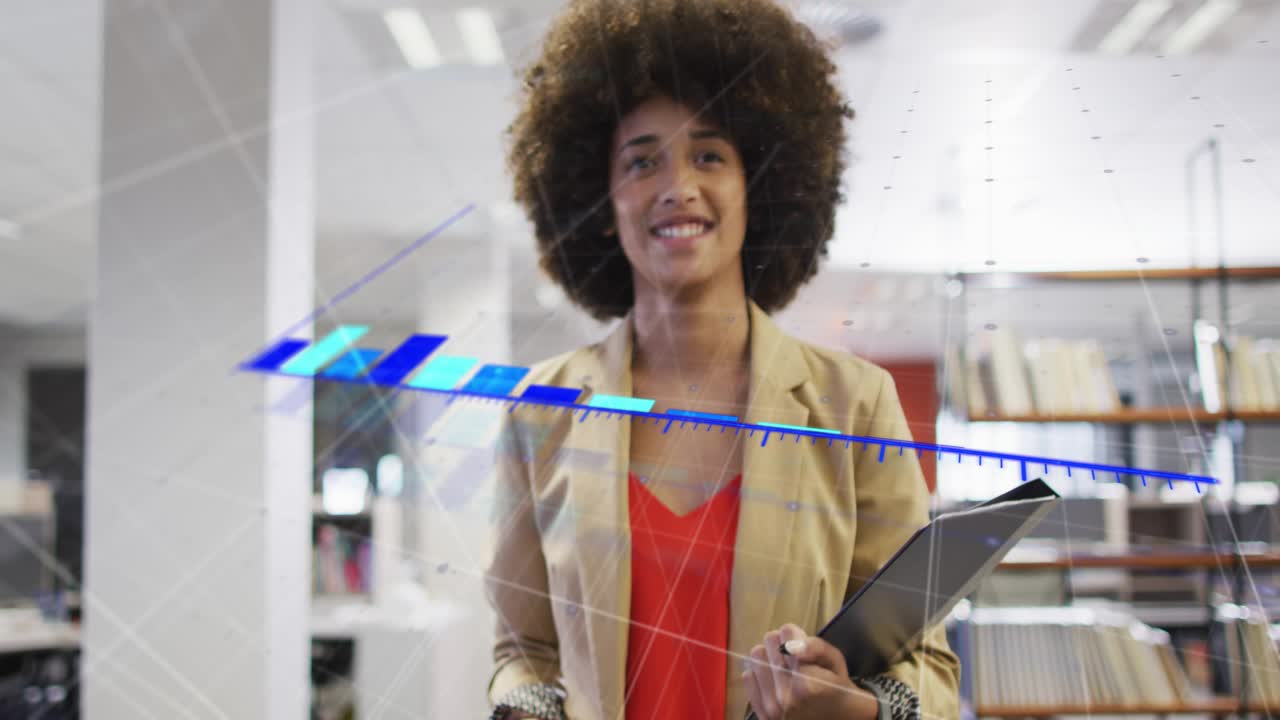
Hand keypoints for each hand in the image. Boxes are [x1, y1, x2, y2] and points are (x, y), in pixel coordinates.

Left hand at [742, 623, 878, 719]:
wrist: (833, 717)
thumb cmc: (836, 686)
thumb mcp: (835, 662)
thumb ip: (816, 648)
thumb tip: (791, 647)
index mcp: (807, 685)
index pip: (786, 638)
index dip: (795, 636)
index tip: (803, 644)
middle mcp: (785, 698)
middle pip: (770, 641)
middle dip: (783, 643)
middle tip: (796, 655)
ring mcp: (770, 708)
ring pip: (757, 655)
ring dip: (770, 655)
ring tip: (786, 666)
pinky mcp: (761, 713)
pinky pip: (748, 676)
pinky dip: (760, 672)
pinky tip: (775, 679)